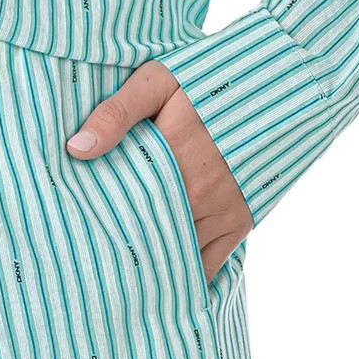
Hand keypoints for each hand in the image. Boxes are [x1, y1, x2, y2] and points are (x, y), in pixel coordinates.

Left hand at [65, 59, 253, 283]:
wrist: (282, 84)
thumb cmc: (211, 79)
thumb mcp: (158, 80)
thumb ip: (116, 113)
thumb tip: (76, 148)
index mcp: (170, 158)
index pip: (122, 208)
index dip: (98, 227)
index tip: (76, 238)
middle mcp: (196, 193)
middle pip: (146, 237)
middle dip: (119, 251)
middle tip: (91, 265)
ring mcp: (221, 211)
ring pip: (175, 254)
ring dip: (150, 263)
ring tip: (119, 276)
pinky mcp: (241, 221)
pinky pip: (208, 262)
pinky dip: (184, 272)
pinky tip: (161, 280)